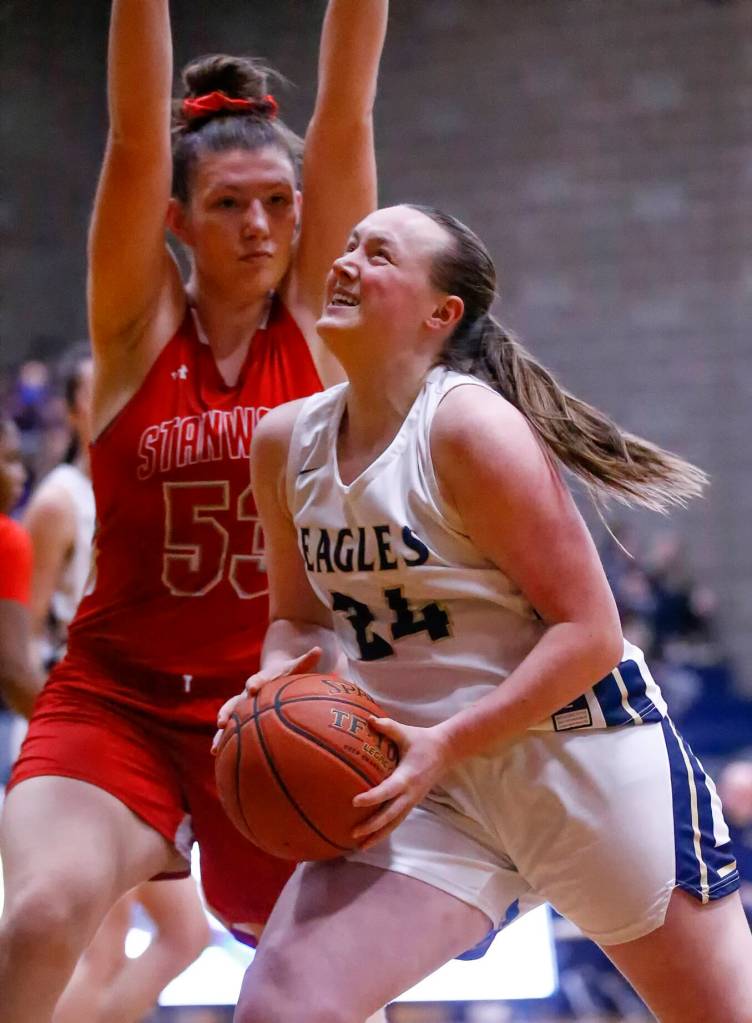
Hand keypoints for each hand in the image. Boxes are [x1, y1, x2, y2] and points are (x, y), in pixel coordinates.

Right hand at [211, 646, 321, 754]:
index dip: (255, 683)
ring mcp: (242, 705)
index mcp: (262, 679)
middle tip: (221, 722)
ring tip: (214, 747)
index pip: (257, 679)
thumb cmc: (287, 673)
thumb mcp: (296, 666)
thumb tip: (318, 649)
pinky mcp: (241, 716)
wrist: (272, 674)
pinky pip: (232, 729)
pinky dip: (225, 741)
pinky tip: (218, 755)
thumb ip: (306, 660)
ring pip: (228, 718)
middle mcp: (247, 693)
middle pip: (235, 701)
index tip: (252, 688)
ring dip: (221, 733)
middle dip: (227, 711)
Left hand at [351, 718, 455, 849]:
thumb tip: (368, 720)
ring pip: (395, 823)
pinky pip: (397, 820)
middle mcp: (410, 793)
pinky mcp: (412, 803)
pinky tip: (372, 838)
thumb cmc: (422, 741)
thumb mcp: (406, 732)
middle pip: (391, 815)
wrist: (445, 751)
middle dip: (373, 826)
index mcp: (408, 776)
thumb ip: (387, 727)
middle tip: (354, 833)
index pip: (388, 790)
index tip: (355, 801)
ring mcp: (412, 800)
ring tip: (360, 846)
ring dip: (378, 835)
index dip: (373, 797)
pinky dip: (385, 831)